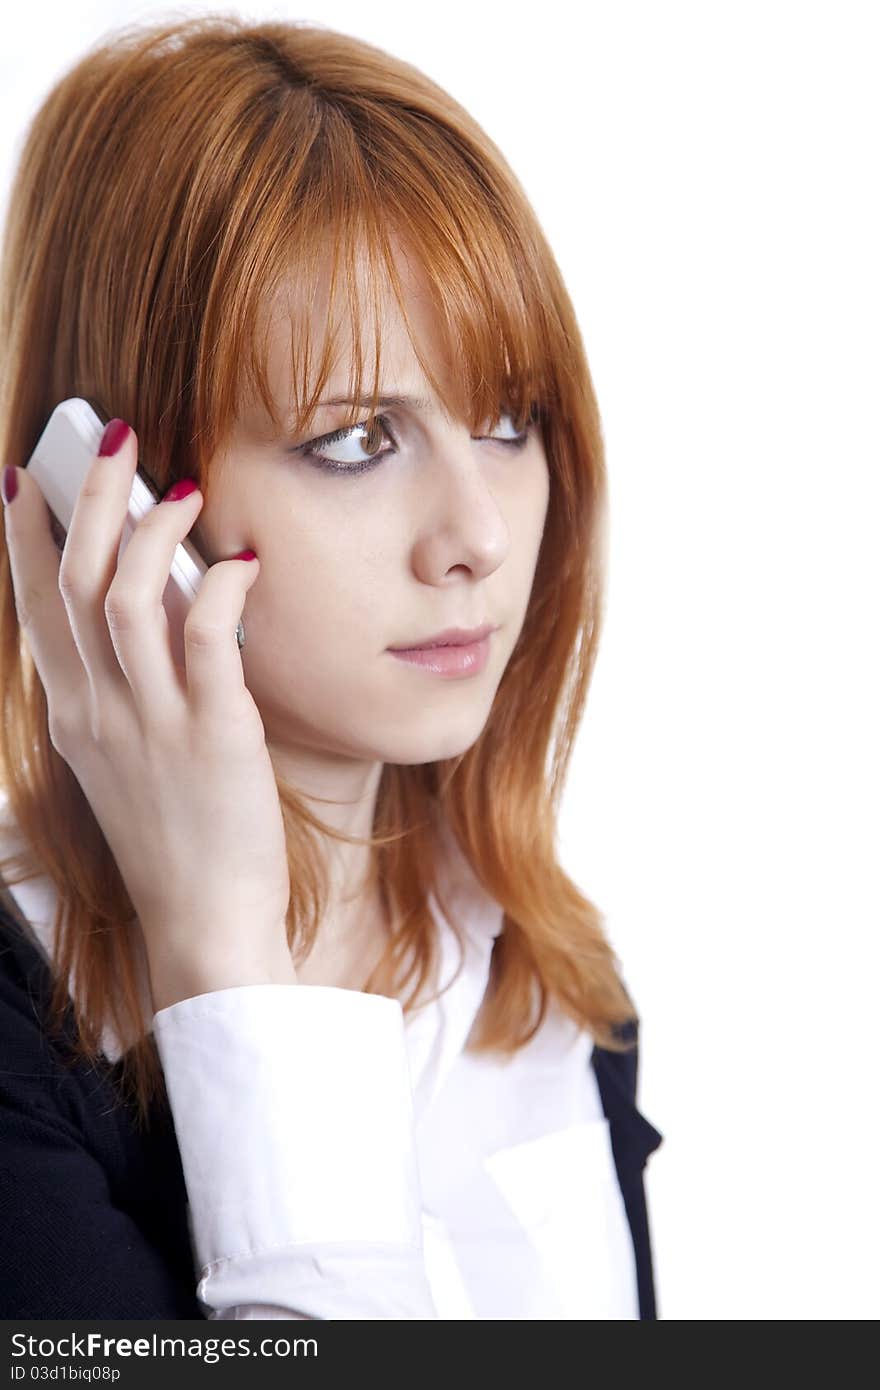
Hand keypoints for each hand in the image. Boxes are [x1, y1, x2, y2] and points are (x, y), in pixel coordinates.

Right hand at [2, 421, 294, 1008]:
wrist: (205, 921)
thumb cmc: (176, 836)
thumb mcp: (128, 759)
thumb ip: (126, 689)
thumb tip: (149, 611)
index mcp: (75, 715)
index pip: (35, 607)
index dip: (24, 537)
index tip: (23, 478)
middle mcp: (100, 710)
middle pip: (75, 579)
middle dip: (92, 497)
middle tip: (116, 437)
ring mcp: (152, 722)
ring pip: (126, 596)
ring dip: (154, 528)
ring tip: (183, 486)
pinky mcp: (214, 734)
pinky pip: (205, 637)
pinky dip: (219, 587)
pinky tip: (242, 560)